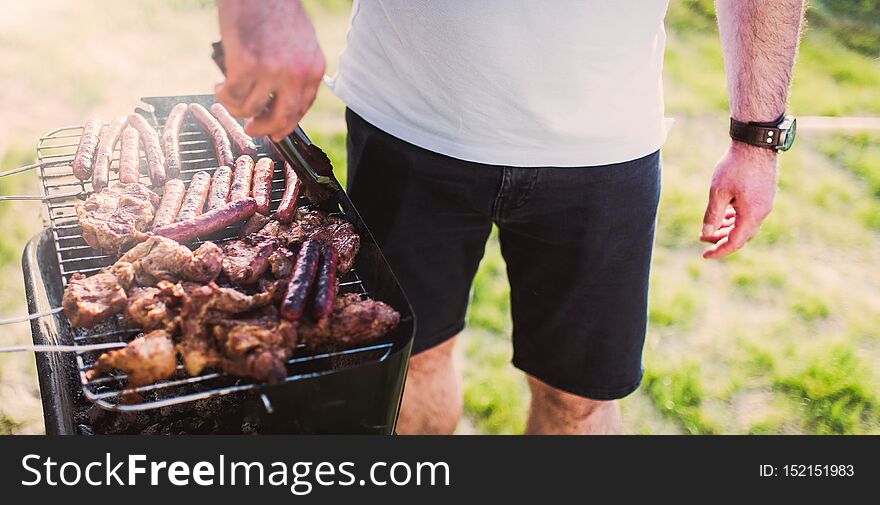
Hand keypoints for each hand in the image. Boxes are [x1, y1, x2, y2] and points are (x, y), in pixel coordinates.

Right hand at [215, 0, 325, 140]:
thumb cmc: (273, 7)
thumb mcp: (298, 42)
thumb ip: (294, 68)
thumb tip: (279, 96)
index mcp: (313, 67)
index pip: (303, 107)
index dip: (287, 123)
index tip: (275, 130)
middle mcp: (296, 73)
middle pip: (282, 117)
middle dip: (265, 128)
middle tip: (252, 129)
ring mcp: (271, 71)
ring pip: (252, 108)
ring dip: (236, 107)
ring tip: (226, 94)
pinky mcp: (246, 66)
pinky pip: (233, 95)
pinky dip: (223, 94)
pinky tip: (219, 86)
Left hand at [700, 141, 777, 258]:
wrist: (755, 143)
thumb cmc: (735, 166)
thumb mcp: (718, 192)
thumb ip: (712, 215)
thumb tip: (706, 233)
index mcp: (752, 214)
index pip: (735, 242)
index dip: (719, 250)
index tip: (705, 255)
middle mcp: (762, 212)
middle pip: (741, 235)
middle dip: (721, 239)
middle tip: (702, 238)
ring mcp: (765, 203)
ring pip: (745, 225)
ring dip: (728, 228)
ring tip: (709, 228)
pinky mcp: (764, 195)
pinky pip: (749, 214)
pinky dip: (735, 218)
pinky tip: (723, 215)